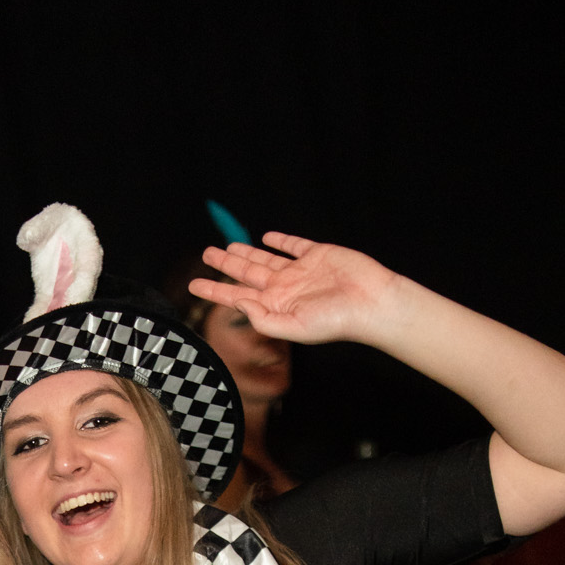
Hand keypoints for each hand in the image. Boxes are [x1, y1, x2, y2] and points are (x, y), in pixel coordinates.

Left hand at [190, 236, 404, 347]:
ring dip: (246, 252)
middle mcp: (284, 289)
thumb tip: (238, 302)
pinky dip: (280, 241)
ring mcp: (301, 271)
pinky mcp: (318, 255)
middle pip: (246, 274)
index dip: (214, 290)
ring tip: (226, 246)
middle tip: (206, 254)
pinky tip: (266, 237)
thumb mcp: (293, 327)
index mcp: (276, 306)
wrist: (371, 303)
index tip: (193, 285)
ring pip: (265, 258)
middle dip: (225, 265)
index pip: (237, 297)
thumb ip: (263, 318)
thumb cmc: (336, 320)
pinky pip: (294, 246)